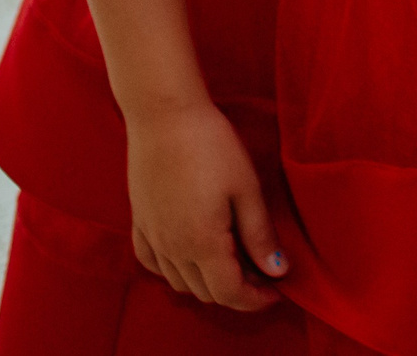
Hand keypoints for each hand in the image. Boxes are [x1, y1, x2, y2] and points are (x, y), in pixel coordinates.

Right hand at [126, 101, 287, 309]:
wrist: (165, 117)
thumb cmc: (212, 146)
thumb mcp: (247, 189)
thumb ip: (260, 235)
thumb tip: (277, 271)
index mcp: (202, 243)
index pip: (229, 292)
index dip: (255, 300)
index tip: (277, 293)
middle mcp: (172, 249)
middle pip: (205, 291)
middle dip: (237, 292)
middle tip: (263, 275)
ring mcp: (152, 237)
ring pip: (179, 282)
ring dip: (207, 282)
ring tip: (234, 263)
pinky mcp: (139, 222)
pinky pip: (153, 264)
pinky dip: (175, 271)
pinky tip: (191, 255)